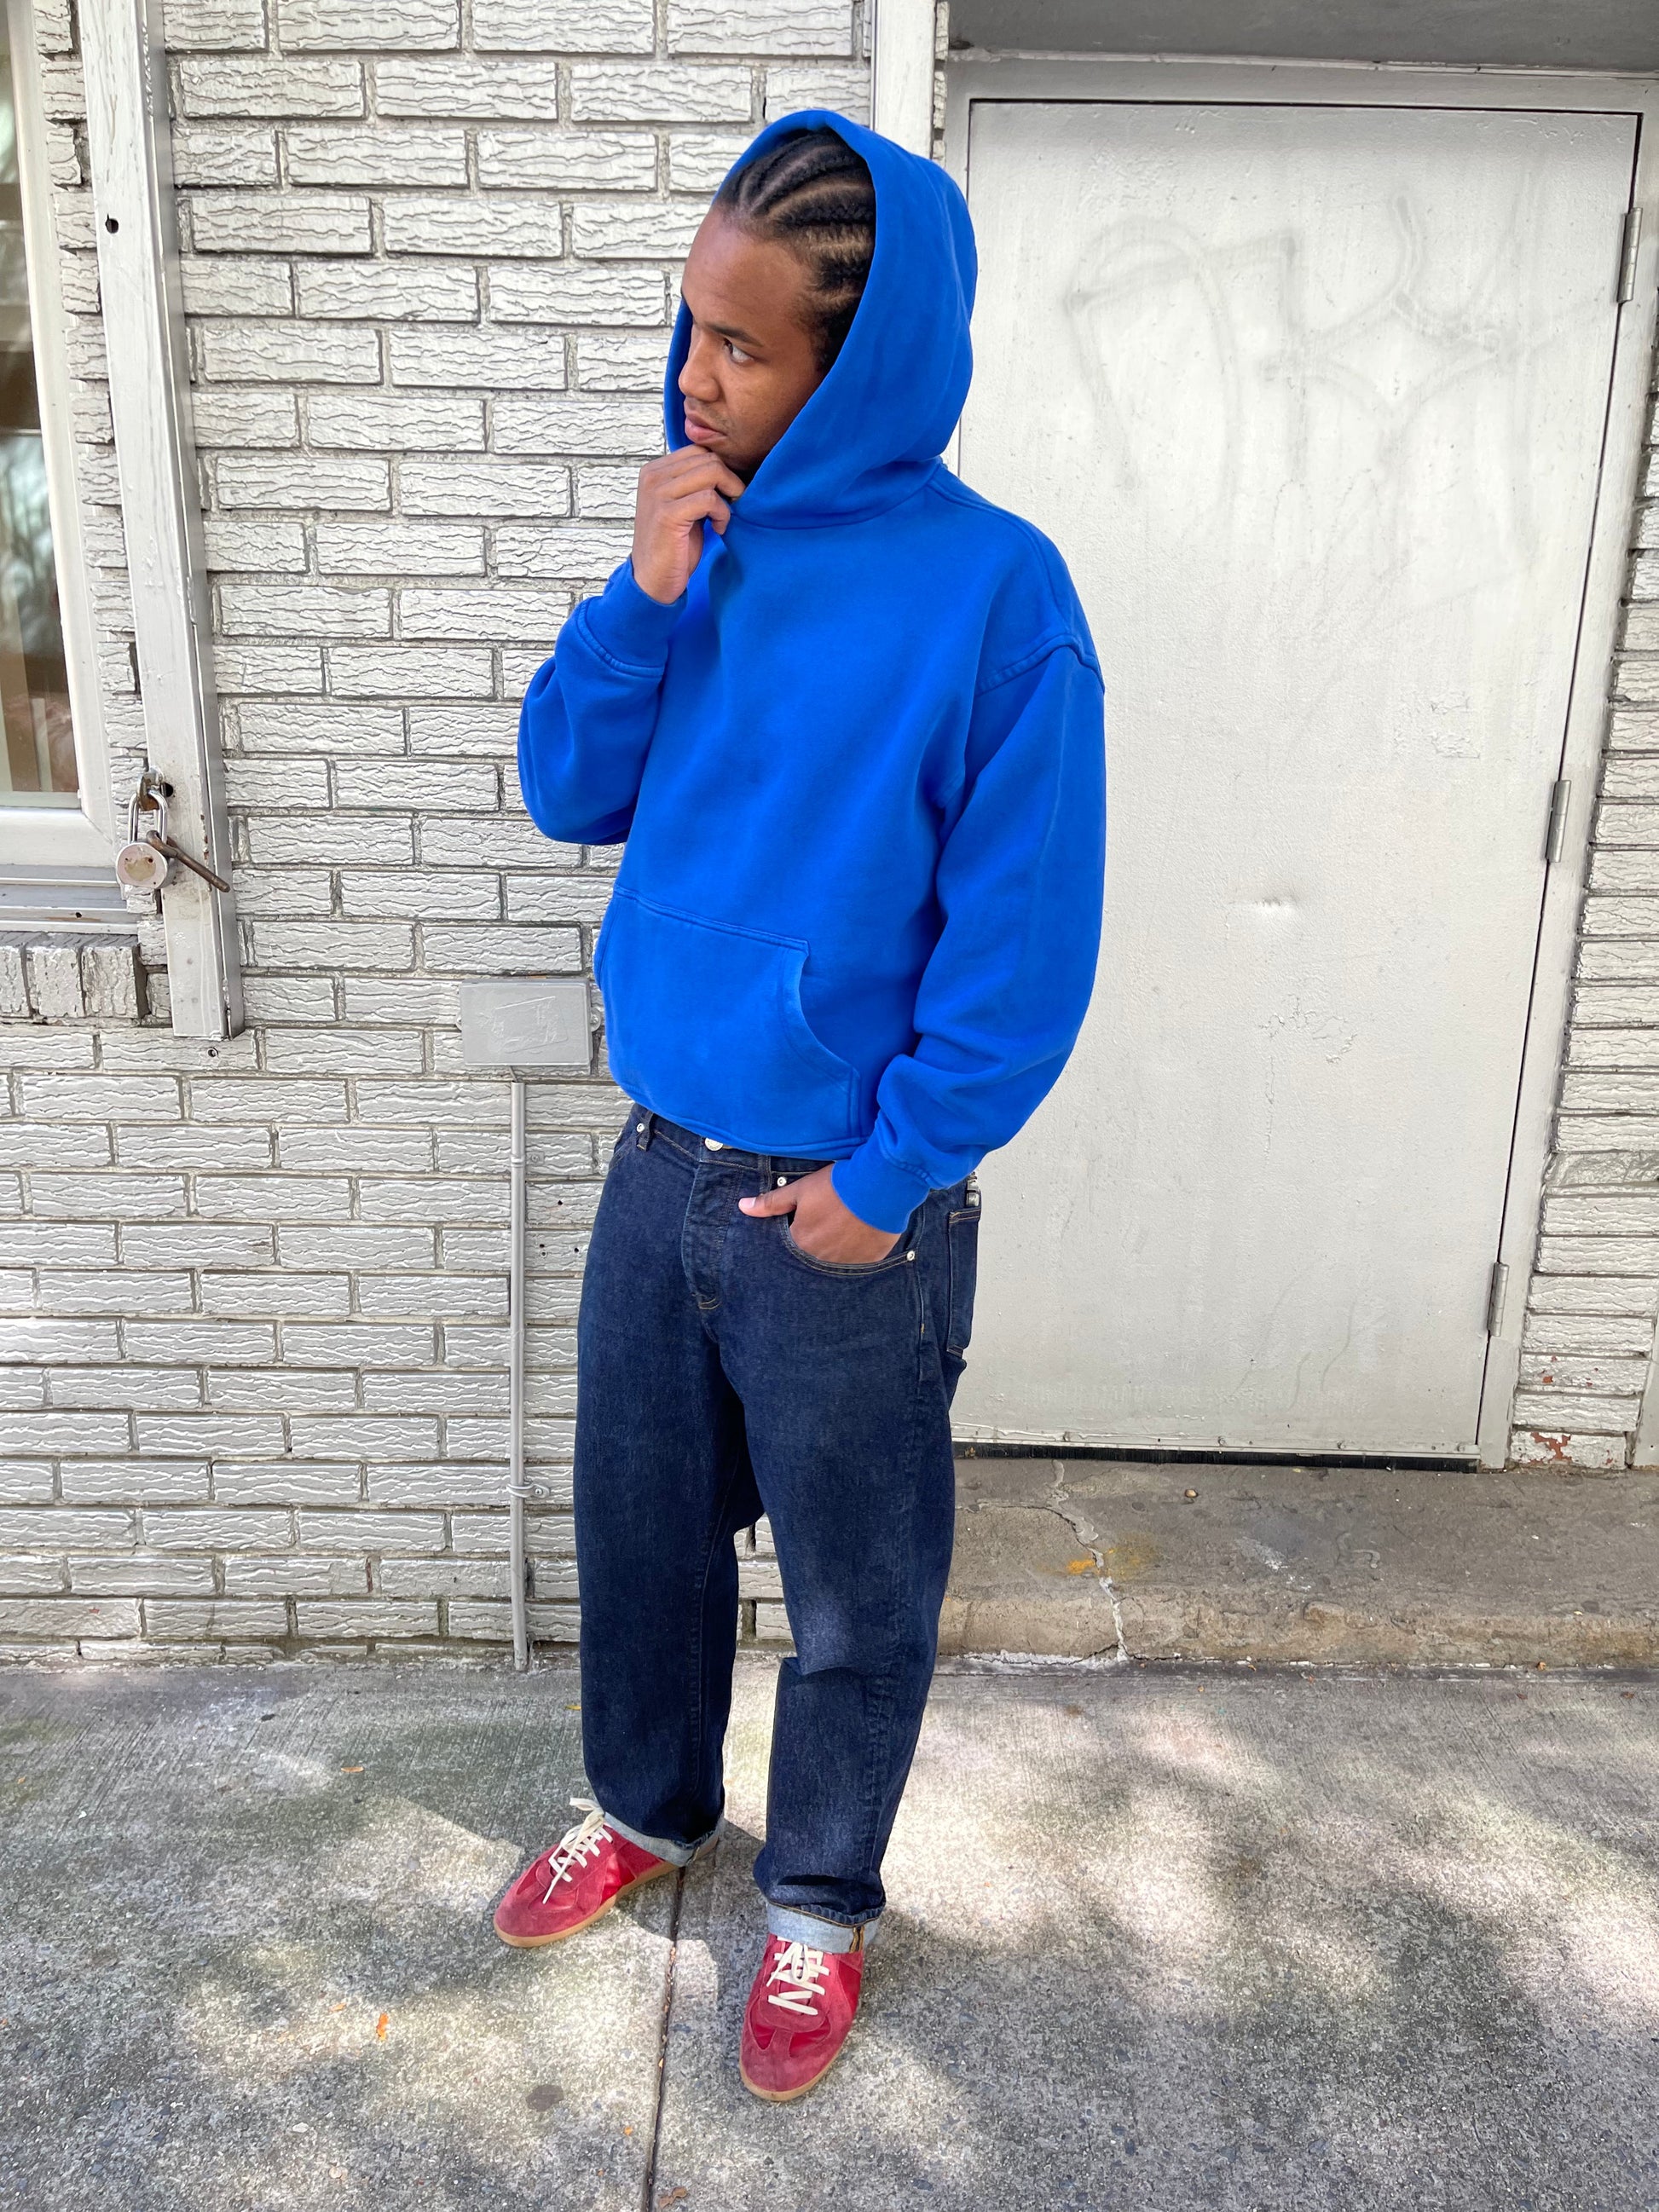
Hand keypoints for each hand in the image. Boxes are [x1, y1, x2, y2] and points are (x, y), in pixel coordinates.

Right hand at [630, 449, 744, 604]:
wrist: (653, 582)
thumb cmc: (674, 546)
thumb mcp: (683, 506)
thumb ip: (696, 484)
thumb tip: (728, 466)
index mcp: (654, 471)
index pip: (699, 450)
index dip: (722, 469)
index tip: (728, 494)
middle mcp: (653, 476)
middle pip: (708, 458)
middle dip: (730, 481)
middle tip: (732, 505)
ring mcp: (658, 493)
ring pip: (711, 472)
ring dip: (728, 496)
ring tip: (723, 518)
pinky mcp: (667, 514)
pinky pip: (709, 498)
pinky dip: (722, 513)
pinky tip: (718, 528)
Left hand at [739, 1164, 900, 1263]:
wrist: (880, 1187)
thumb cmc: (836, 1186)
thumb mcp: (800, 1189)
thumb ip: (771, 1202)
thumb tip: (743, 1207)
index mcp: (801, 1242)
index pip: (789, 1247)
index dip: (797, 1232)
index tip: (806, 1222)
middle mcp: (820, 1259)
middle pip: (811, 1256)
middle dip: (815, 1243)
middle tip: (827, 1224)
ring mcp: (846, 1263)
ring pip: (834, 1261)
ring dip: (835, 1248)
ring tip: (844, 1228)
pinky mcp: (869, 1262)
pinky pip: (857, 1262)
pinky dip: (856, 1252)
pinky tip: (860, 1236)